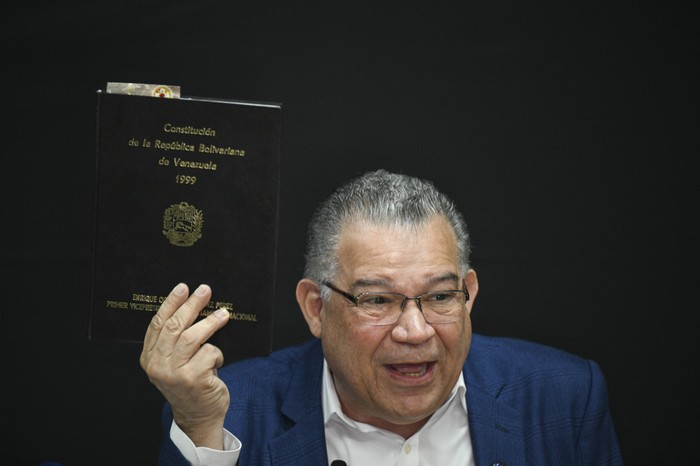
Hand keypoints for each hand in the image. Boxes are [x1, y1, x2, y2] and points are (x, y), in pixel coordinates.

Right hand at [140, 283, 230, 448]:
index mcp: (149, 358)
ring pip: (192, 337)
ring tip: (223, 314)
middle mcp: (158, 365)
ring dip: (210, 322)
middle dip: (191, 305)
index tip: (183, 288)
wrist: (198, 417)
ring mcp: (174, 373)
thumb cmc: (190, 383)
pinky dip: (217, 352)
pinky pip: (209, 353)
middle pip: (174, 326)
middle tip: (205, 290)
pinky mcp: (193, 379)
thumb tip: (192, 305)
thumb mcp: (174, 363)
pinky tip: (217, 360)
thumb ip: (175, 341)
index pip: (157, 324)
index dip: (170, 303)